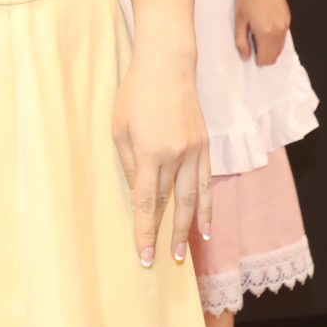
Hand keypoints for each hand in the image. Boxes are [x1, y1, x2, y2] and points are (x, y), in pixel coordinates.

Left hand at [113, 49, 210, 267]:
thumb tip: (138, 192)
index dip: (145, 231)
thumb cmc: (135, 95)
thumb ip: (129, 164)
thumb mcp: (119, 129)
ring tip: (186, 251)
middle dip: (167, 235)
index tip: (144, 256)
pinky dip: (207, 205)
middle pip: (172, 204)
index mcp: (150, 153)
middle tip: (166, 260)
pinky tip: (206, 224)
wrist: (168, 65)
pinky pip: (206, 182)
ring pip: (194, 198)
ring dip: (189, 226)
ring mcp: (194, 151)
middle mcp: (176, 155)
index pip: (146, 202)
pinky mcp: (204, 145)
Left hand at [234, 0, 291, 65]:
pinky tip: (265, 29)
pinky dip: (275, 40)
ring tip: (258, 36)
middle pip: (275, 56)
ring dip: (270, 49)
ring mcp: (285, 25)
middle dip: (264, 56)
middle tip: (253, 46)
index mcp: (265, 33)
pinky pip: (283, 37)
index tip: (250, 54)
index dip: (258, 61)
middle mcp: (279, 31)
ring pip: (280, 48)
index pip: (266, 59)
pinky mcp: (288, 18)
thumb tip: (246, 57)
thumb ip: (241, 41)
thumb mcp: (239, 19)